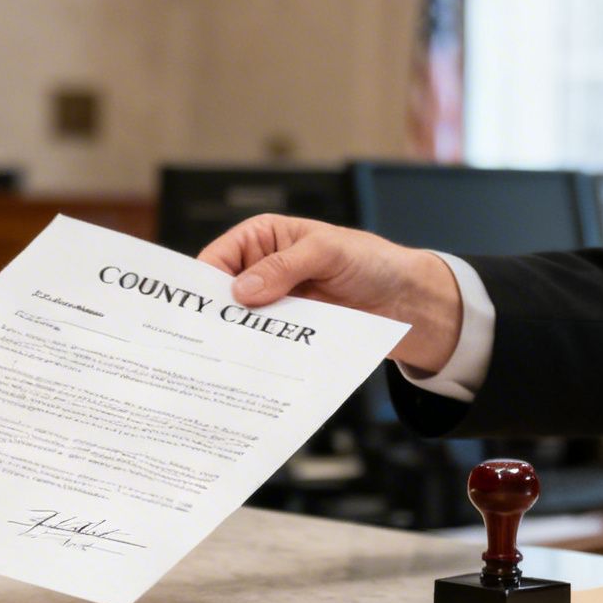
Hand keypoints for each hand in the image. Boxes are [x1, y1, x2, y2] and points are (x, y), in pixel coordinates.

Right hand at [195, 214, 461, 371]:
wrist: (406, 300)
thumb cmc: (370, 261)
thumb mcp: (327, 252)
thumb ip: (284, 267)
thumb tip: (242, 290)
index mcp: (262, 238)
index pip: (218, 257)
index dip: (204, 282)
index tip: (196, 309)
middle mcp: (262, 269)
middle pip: (223, 293)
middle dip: (215, 314)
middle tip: (206, 339)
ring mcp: (275, 303)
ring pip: (242, 321)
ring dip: (238, 337)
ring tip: (226, 357)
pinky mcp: (289, 330)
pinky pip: (266, 342)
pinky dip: (260, 351)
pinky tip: (254, 364)